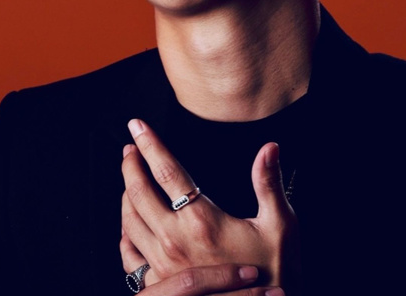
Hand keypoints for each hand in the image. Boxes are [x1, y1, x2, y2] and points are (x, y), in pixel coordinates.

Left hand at [120, 119, 299, 293]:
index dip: (150, 144)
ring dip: (125, 193)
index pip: (167, 171)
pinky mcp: (161, 285)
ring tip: (128, 177)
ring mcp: (164, 265)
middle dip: (130, 164)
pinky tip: (127, 224)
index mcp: (202, 220)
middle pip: (139, 192)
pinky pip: (129, 255)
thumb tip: (269, 148)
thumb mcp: (280, 224)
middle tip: (129, 147)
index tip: (137, 125)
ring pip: (129, 221)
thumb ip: (268, 183)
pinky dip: (124, 232)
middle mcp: (175, 240)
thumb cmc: (274, 272)